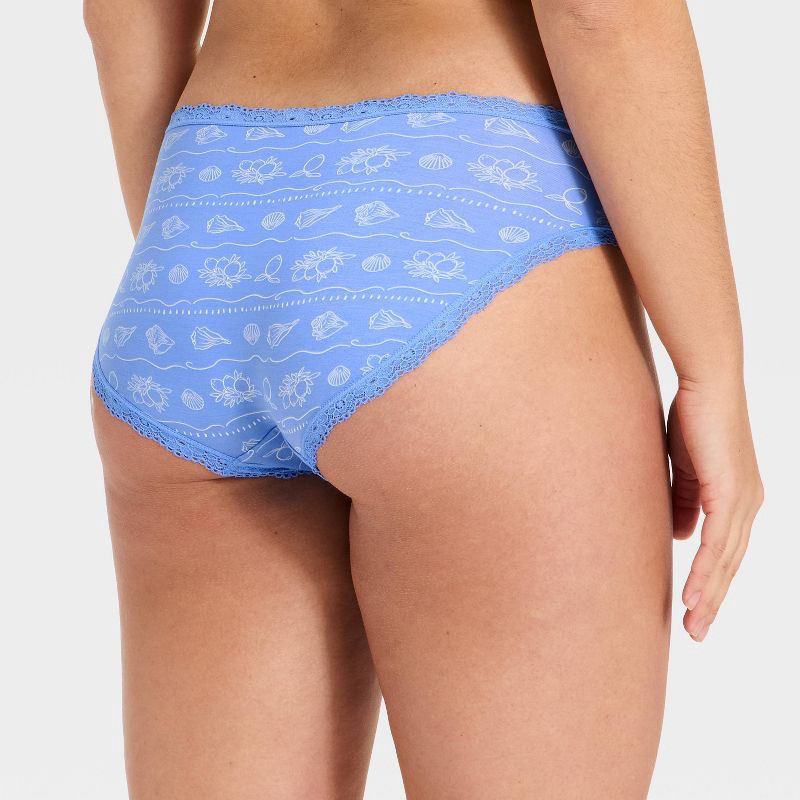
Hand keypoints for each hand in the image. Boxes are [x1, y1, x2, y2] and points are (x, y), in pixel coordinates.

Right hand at [667, 378, 763, 641]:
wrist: (707, 383)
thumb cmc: (694, 417)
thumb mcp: (685, 469)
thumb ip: (684, 502)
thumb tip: (681, 536)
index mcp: (738, 497)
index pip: (725, 550)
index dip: (712, 581)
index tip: (695, 607)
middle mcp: (748, 503)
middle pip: (731, 564)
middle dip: (714, 600)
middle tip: (697, 631)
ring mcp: (743, 500)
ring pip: (726, 560)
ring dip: (709, 595)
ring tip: (694, 624)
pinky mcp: (730, 492)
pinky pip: (717, 542)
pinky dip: (706, 571)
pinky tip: (694, 593)